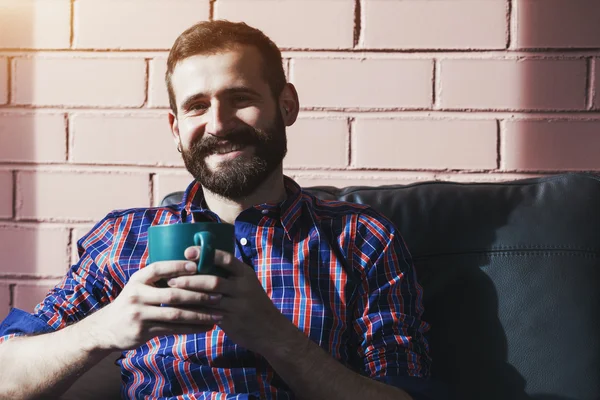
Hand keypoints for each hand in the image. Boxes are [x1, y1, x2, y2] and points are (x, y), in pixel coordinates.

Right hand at [81, 261, 222, 350]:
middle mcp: (136, 295)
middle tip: (218, 295)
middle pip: (172, 294)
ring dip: (199, 315)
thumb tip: (193, 267)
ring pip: (175, 314)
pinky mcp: (143, 331)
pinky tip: (206, 327)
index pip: (158, 268)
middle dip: (198, 295)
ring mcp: (139, 314)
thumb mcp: (139, 286)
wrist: (106, 329)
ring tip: (218, 314)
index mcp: (137, 279)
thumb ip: (159, 279)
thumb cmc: (132, 302)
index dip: (177, 266)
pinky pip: (172, 329)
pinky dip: (192, 328)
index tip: (197, 266)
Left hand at [166, 247, 297, 353]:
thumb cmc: (254, 304)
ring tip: (172, 291)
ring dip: (188, 294)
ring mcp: (238, 305)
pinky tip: (180, 309)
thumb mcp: (247, 285)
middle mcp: (243, 287)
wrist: (270, 331)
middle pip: (213, 280)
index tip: (187, 251)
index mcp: (246, 274)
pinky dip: (193, 310)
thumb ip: (229, 275)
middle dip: (190, 278)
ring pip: (208, 298)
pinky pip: (208, 314)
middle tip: (171, 277)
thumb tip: (201, 262)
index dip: (205, 254)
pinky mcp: (231, 321)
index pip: (226, 258)